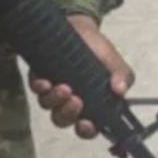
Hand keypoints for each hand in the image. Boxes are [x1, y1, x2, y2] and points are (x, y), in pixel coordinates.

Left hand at [31, 16, 134, 139]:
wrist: (80, 27)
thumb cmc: (97, 49)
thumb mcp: (113, 62)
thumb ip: (122, 75)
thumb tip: (121, 89)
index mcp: (90, 104)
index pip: (86, 128)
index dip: (85, 131)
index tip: (87, 124)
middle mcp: (68, 101)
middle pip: (62, 120)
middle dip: (68, 115)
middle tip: (76, 101)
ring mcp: (52, 90)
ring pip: (48, 106)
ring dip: (55, 100)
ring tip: (64, 88)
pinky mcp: (38, 76)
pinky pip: (35, 88)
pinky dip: (39, 87)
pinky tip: (45, 81)